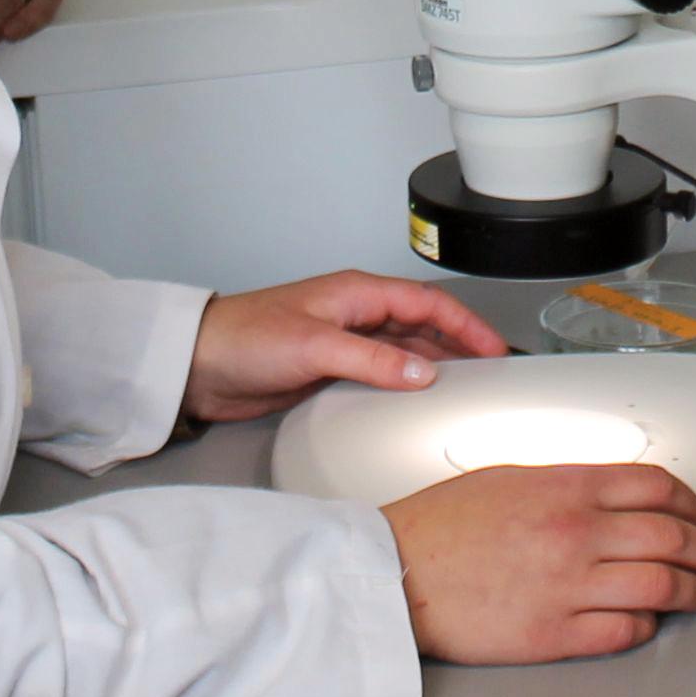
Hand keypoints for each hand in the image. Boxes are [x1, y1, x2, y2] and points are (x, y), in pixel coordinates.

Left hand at [183, 272, 506, 423]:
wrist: (200, 364)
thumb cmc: (247, 337)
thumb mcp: (315, 346)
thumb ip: (372, 359)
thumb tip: (424, 371)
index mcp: (356, 293)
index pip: (426, 302)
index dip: (465, 323)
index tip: (495, 349)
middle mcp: (354, 314)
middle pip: (421, 325)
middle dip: (459, 343)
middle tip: (491, 372)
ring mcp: (343, 342)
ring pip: (403, 350)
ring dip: (434, 365)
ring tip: (465, 388)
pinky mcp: (329, 370)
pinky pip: (381, 374)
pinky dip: (404, 385)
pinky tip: (415, 403)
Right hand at [383, 464, 695, 663]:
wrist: (399, 573)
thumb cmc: (442, 525)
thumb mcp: (509, 477)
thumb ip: (567, 484)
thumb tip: (611, 495)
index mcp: (567, 487)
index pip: (657, 487)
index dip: (691, 503)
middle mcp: (578, 533)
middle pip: (673, 539)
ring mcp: (571, 586)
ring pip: (661, 587)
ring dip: (693, 593)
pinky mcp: (557, 634)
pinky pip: (626, 631)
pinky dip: (648, 626)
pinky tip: (649, 621)